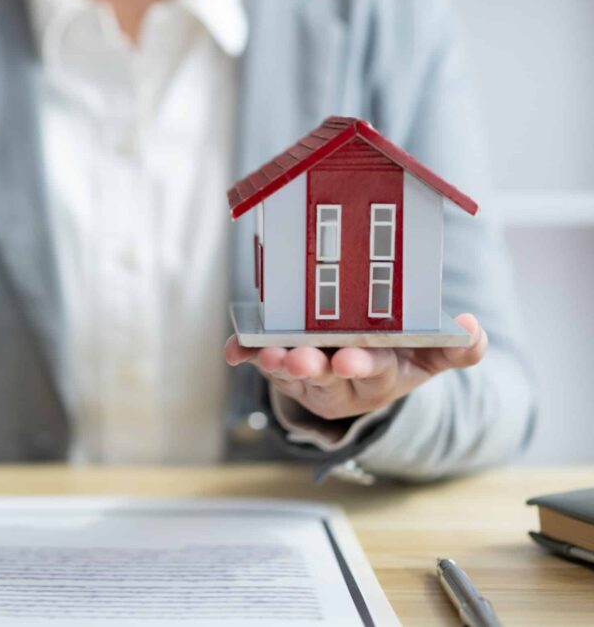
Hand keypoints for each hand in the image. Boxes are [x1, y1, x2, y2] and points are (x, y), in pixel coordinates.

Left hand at [225, 313, 487, 420]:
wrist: (362, 373)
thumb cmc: (398, 357)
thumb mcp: (431, 356)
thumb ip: (457, 347)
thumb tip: (473, 327)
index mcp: (379, 375)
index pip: (371, 370)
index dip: (360, 364)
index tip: (350, 359)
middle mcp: (340, 380)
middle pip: (325, 375)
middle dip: (311, 367)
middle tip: (299, 359)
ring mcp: (308, 376)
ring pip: (290, 374)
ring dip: (276, 363)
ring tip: (268, 354)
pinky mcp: (281, 369)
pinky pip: (260, 363)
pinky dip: (247, 355)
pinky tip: (235, 350)